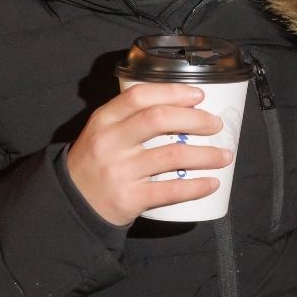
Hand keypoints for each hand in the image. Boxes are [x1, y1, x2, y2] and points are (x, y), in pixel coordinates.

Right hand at [65, 83, 233, 226]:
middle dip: (195, 119)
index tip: (199, 96)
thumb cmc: (96, 162)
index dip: (173, 92)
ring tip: (224, 155)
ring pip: (172, 155)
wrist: (72, 203)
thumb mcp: (103, 132)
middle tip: (216, 125)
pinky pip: (170, 191)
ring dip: (206, 154)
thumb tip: (183, 107)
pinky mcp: (129, 198)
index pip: (139, 96)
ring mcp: (119, 171)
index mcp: (104, 120)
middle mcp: (110, 142)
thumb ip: (131, 118)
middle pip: (158, 119)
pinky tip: (212, 183)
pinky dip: (196, 186)